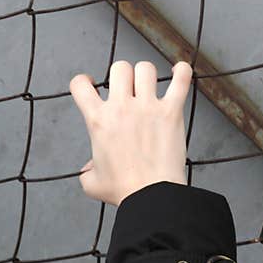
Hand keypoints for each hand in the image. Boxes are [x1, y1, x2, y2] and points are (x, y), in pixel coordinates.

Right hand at [69, 60, 192, 206]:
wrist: (150, 195)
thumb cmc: (122, 190)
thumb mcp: (91, 182)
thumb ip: (87, 171)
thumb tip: (89, 168)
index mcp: (98, 121)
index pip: (80, 86)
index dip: (82, 82)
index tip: (89, 85)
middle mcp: (121, 108)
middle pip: (119, 68)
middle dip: (120, 75)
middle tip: (125, 88)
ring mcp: (148, 107)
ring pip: (145, 68)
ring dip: (145, 74)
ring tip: (147, 84)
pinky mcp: (171, 111)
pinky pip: (181, 80)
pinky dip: (182, 72)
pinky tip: (180, 71)